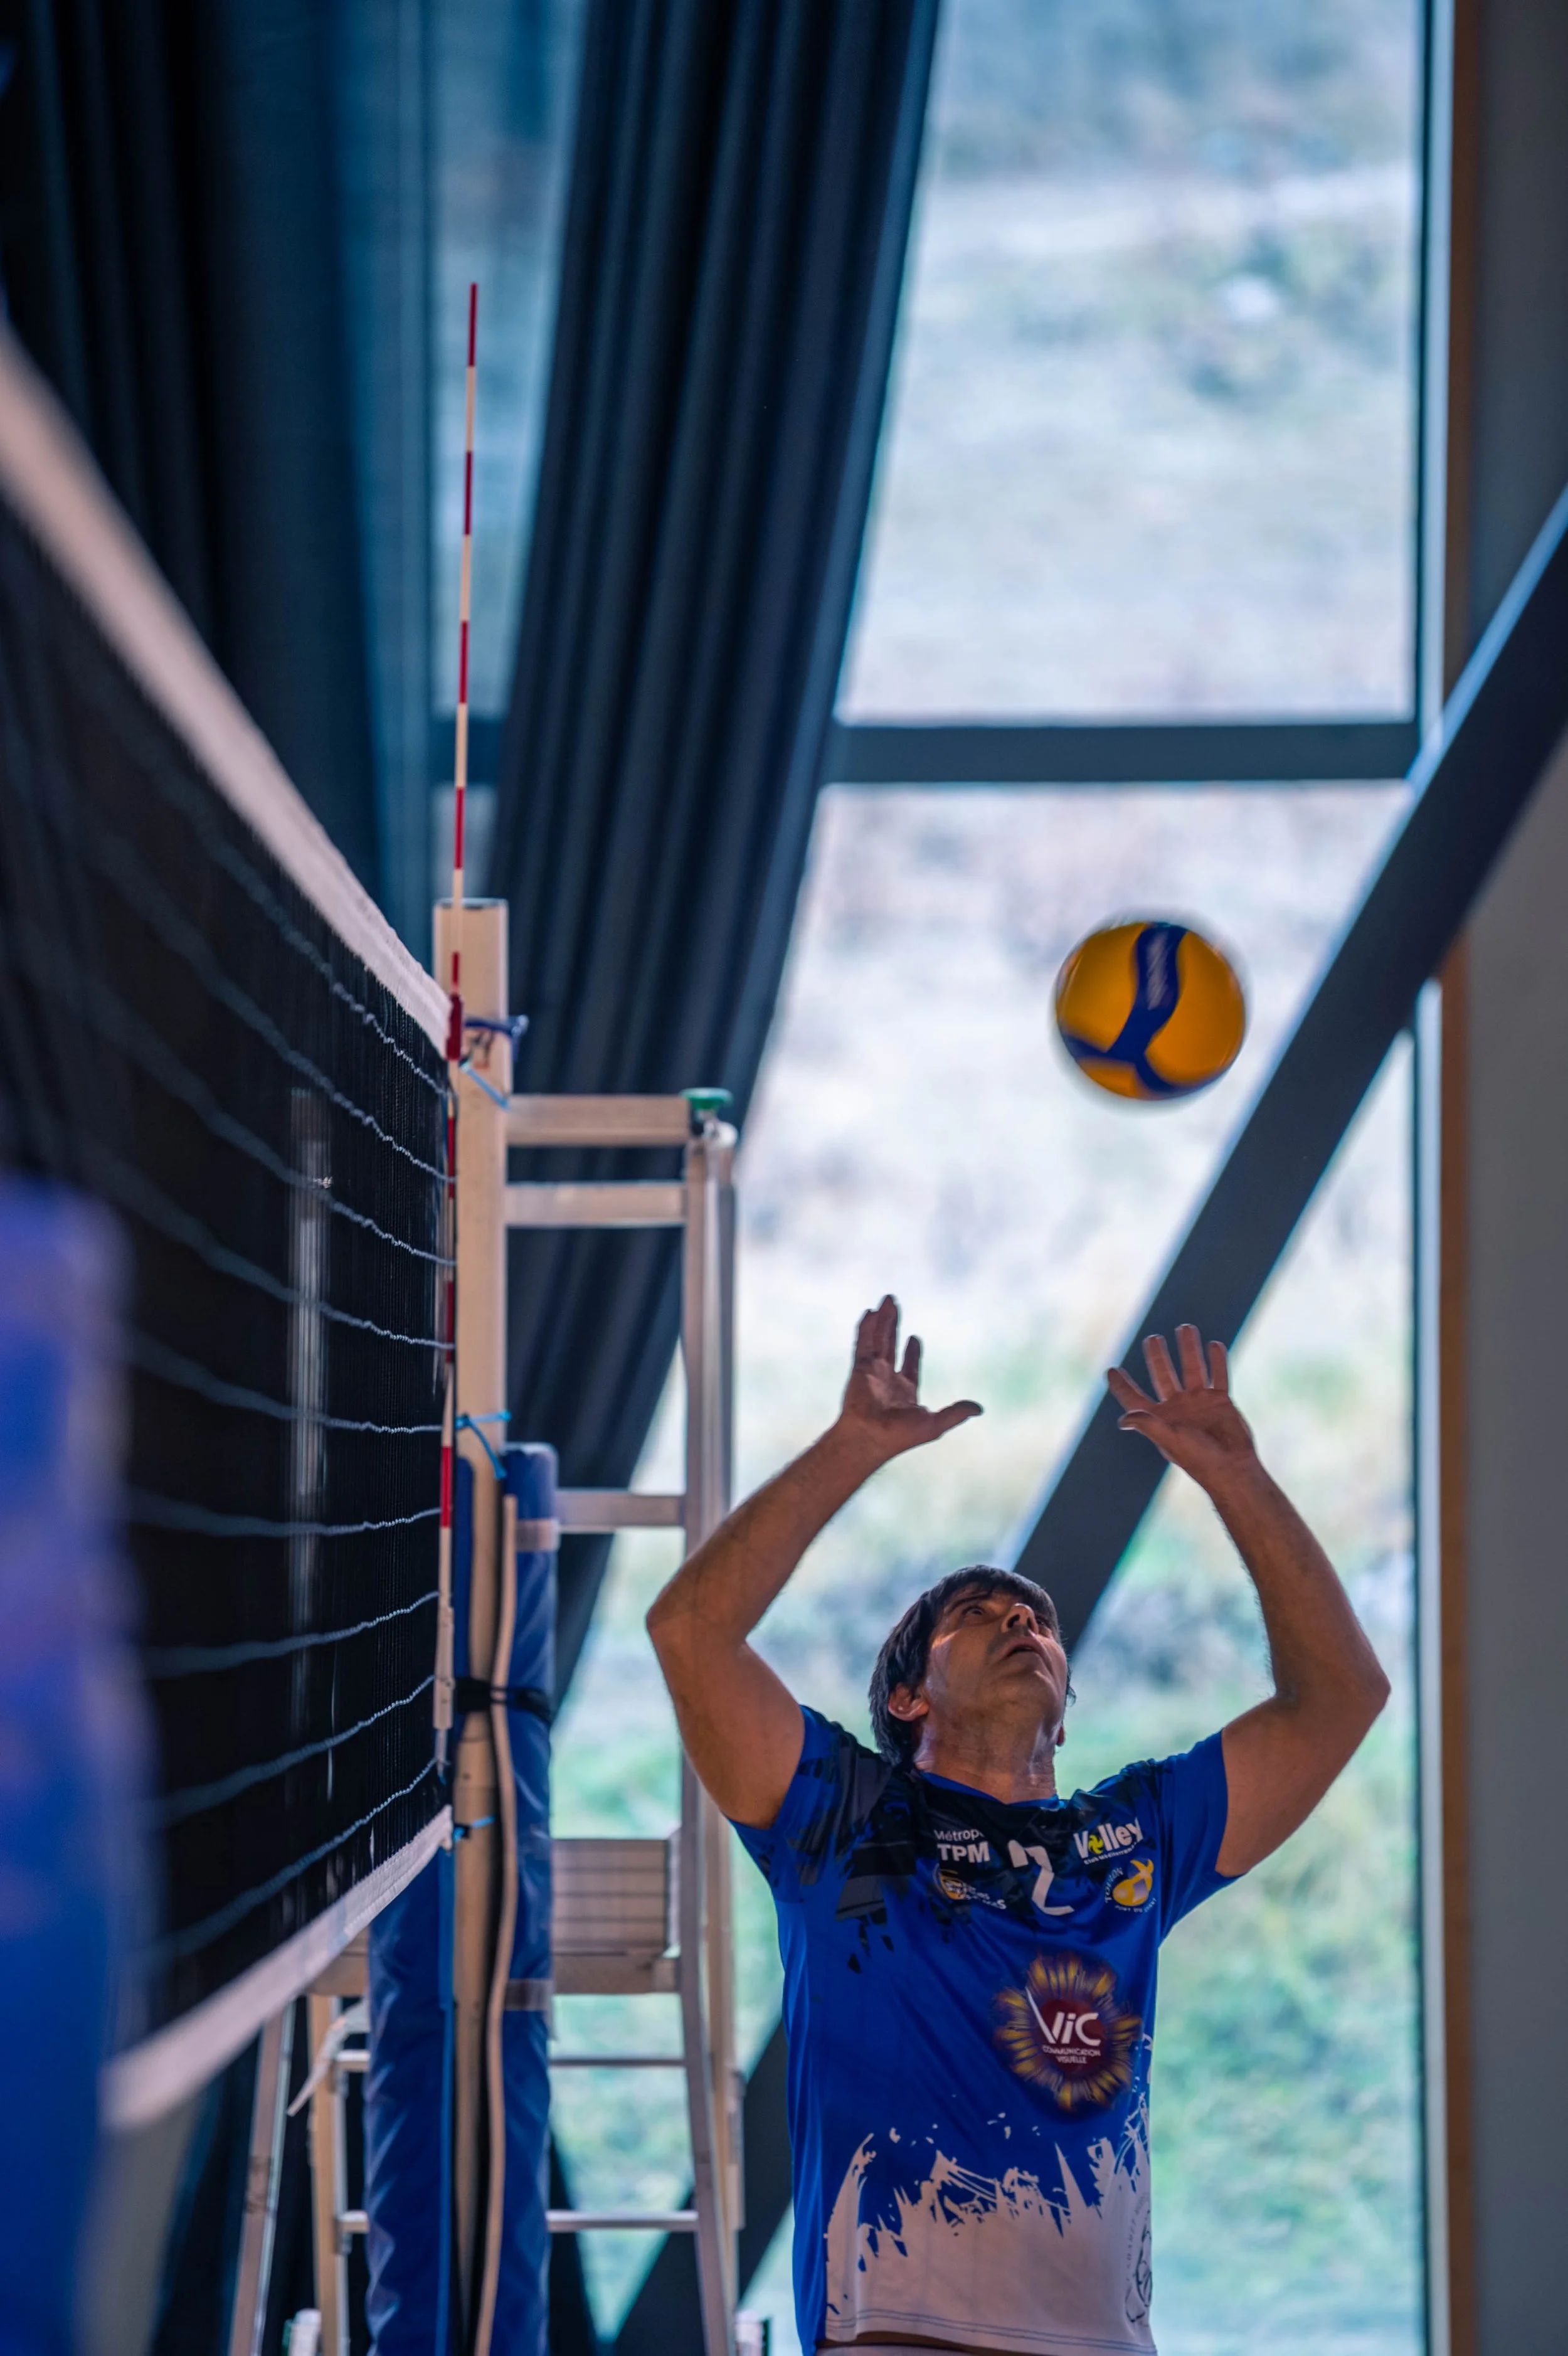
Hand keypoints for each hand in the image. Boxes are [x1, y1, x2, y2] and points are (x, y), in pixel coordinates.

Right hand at [837, 1297, 981, 1464]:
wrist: (870, 1438)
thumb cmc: (900, 1437)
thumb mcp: (935, 1424)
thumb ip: (956, 1413)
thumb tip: (980, 1408)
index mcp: (904, 1392)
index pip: (909, 1367)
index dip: (912, 1353)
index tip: (914, 1338)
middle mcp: (887, 1379)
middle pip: (891, 1345)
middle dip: (893, 1325)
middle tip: (894, 1305)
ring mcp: (872, 1372)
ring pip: (878, 1339)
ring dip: (883, 1319)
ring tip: (888, 1299)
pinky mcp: (860, 1368)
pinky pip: (863, 1343)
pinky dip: (867, 1328)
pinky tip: (871, 1312)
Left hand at [1106, 1324, 1257, 1493]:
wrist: (1232, 1467)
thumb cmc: (1199, 1459)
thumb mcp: (1171, 1441)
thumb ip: (1149, 1426)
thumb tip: (1123, 1419)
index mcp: (1159, 1418)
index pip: (1134, 1398)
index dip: (1121, 1385)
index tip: (1111, 1370)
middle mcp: (1177, 1408)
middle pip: (1163, 1376)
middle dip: (1157, 1357)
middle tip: (1152, 1339)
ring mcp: (1199, 1402)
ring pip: (1192, 1369)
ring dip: (1188, 1349)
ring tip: (1185, 1327)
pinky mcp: (1220, 1401)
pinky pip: (1218, 1375)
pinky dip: (1217, 1360)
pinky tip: (1214, 1344)